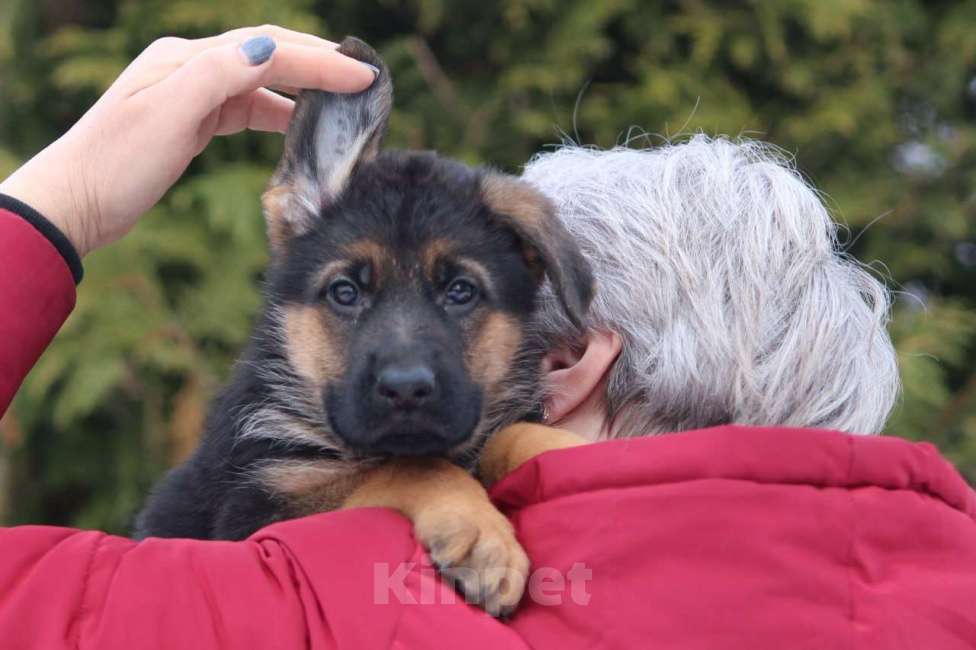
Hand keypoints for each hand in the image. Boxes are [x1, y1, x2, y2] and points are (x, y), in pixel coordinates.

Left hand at [0, 25, 376, 256]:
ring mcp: (190, 92)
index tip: (362, 75)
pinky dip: (278, 112)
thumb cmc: (115, 164)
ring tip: (342, 100)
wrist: (74, 202)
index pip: (267, 49)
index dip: (319, 60)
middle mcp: (190, 66)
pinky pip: (246, 106)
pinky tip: (299, 125)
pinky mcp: (191, 119)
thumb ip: (216, 77)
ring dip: (302, 86)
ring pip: (260, 79)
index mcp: (186, 59)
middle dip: (318, 62)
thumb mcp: (165, 117)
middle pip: (268, 52)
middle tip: (363, 77)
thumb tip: (268, 49)